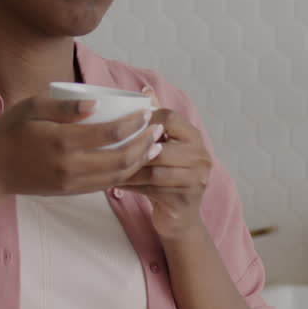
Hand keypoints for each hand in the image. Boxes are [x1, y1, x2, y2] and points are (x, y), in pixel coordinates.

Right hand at [0, 97, 161, 198]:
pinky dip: (124, 173)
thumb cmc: (9, 132)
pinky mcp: (71, 192)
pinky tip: (133, 160)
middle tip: (157, 130)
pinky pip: (105, 184)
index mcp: (62, 142)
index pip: (110, 134)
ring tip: (153, 146)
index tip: (146, 112)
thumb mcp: (30, 107)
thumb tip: (96, 103)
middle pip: (121, 159)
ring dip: (140, 161)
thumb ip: (63, 106)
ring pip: (118, 176)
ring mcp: (71, 182)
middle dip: (145, 144)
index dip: (134, 124)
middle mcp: (70, 166)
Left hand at [119, 90, 211, 238]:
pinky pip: (151, 189)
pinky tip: (114, 183)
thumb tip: (145, 90)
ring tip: (106, 166)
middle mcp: (201, 156)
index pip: (170, 117)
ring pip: (154, 170)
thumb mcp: (165, 145)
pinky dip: (131, 185)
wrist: (180, 218)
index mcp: (195, 137)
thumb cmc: (168, 177)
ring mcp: (197, 180)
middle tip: (107, 147)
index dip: (145, 119)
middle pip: (161, 146)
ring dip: (128, 168)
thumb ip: (157, 119)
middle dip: (133, 148)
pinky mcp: (185, 200)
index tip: (123, 124)